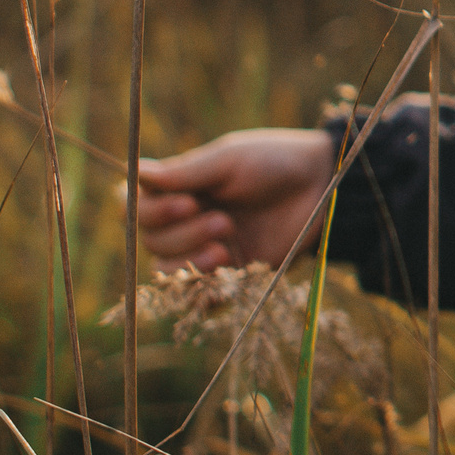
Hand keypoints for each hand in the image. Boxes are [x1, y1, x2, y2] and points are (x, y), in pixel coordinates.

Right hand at [137, 127, 338, 271]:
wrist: (322, 186)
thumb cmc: (274, 162)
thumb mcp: (229, 160)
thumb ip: (185, 172)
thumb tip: (135, 172)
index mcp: (178, 189)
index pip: (133, 206)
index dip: (148, 211)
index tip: (187, 202)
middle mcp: (185, 220)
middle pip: (150, 240)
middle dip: (182, 234)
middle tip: (224, 221)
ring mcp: (205, 248)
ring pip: (166, 269)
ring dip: (189, 259)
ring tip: (227, 242)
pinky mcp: (230, 273)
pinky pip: (199, 294)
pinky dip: (204, 286)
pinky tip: (227, 267)